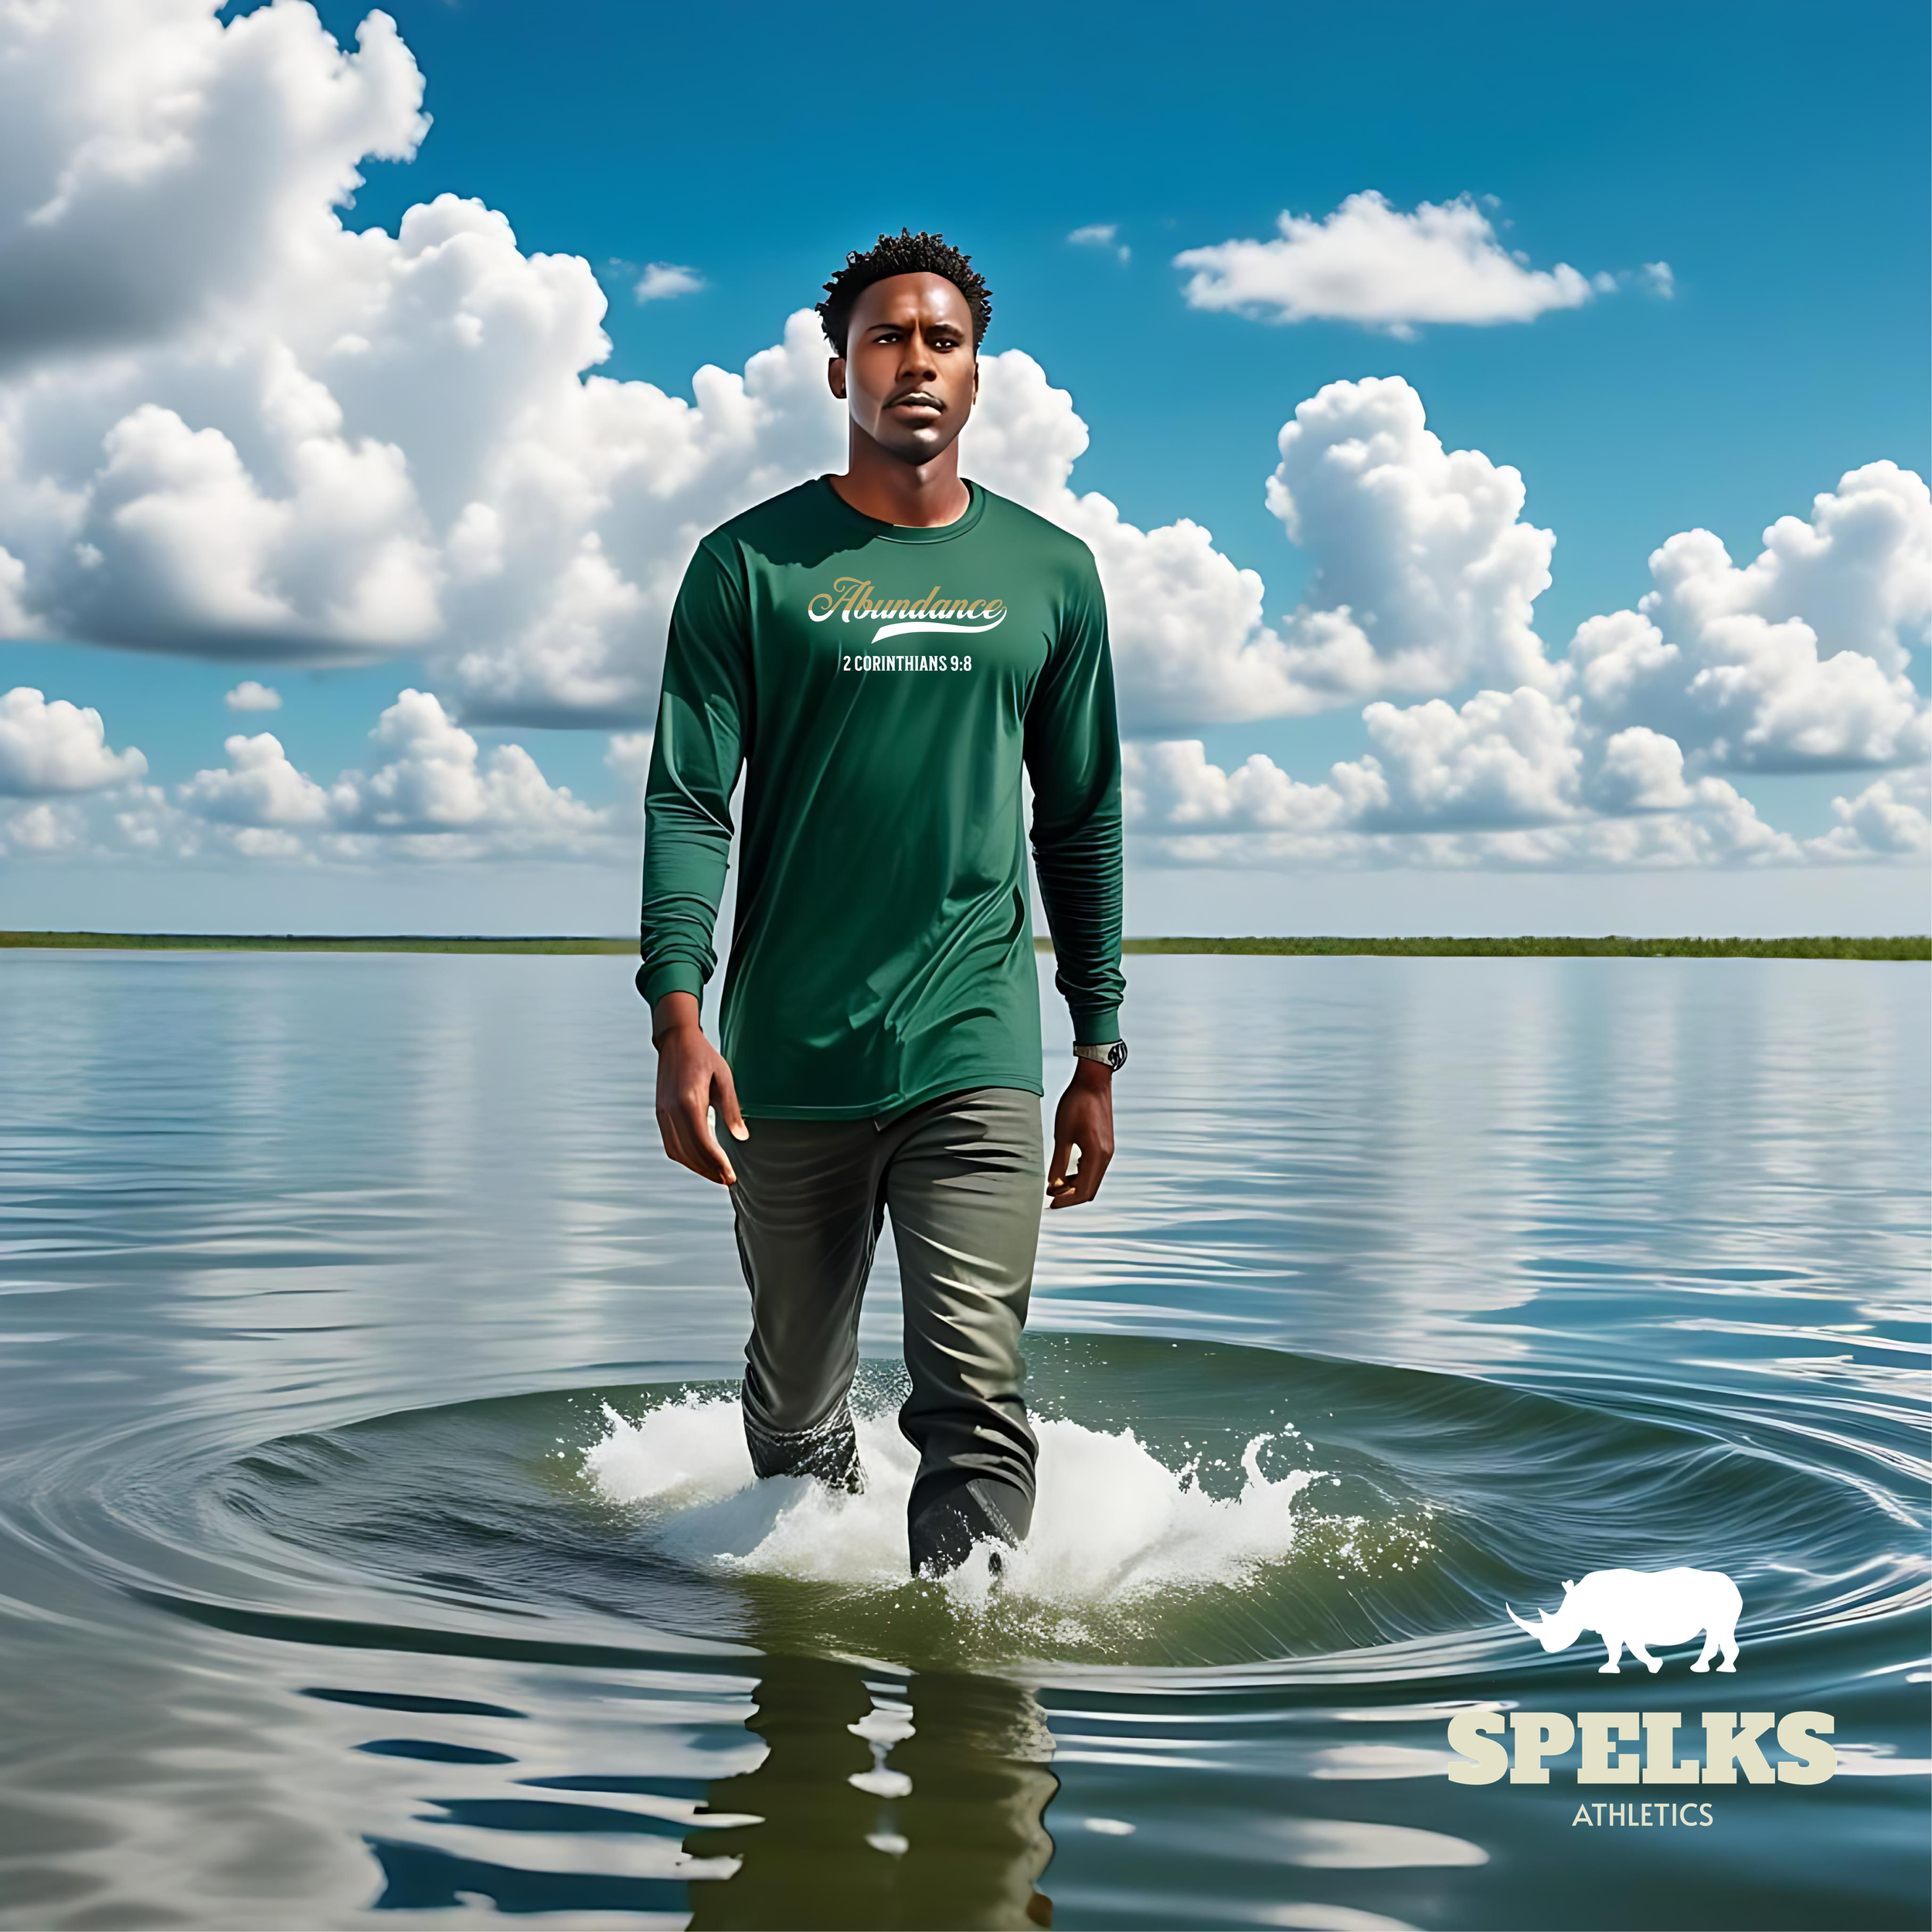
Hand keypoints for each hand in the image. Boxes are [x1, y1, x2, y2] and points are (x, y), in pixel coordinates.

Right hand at [651, 991, 748, 1184]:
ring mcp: (663, 1113)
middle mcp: (672, 1110)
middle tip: (727, 1180)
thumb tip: (742, 1137)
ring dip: (696, 1166)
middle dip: (708, 1170)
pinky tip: (699, 1160)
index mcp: (689, 1101)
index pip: (702, 1143)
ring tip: (715, 1174)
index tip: (731, 1175)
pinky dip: (684, 1156)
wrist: (676, 1040)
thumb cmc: (703, 1056)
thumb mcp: (724, 1079)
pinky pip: (670, 1143)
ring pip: (676, 1151)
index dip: (717, 1163)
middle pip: (689, 1152)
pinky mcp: (660, 1113)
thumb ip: (732, 1110)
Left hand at [1047, 1058, 1113, 1209]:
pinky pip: (1094, 1167)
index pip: (1083, 1191)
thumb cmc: (1076, 1105)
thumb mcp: (1062, 1135)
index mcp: (1096, 1156)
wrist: (1093, 1082)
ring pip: (1092, 1178)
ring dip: (1075, 1185)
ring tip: (1055, 1185)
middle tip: (1050, 1198)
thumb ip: (1058, 1163)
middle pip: (1090, 1188)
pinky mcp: (1106, 1144)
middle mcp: (1106, 1156)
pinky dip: (1081, 1174)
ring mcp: (1108, 1150)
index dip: (1066, 1201)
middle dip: (1070, 1196)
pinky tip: (1066, 1171)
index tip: (1050, 1204)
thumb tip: (1053, 1186)